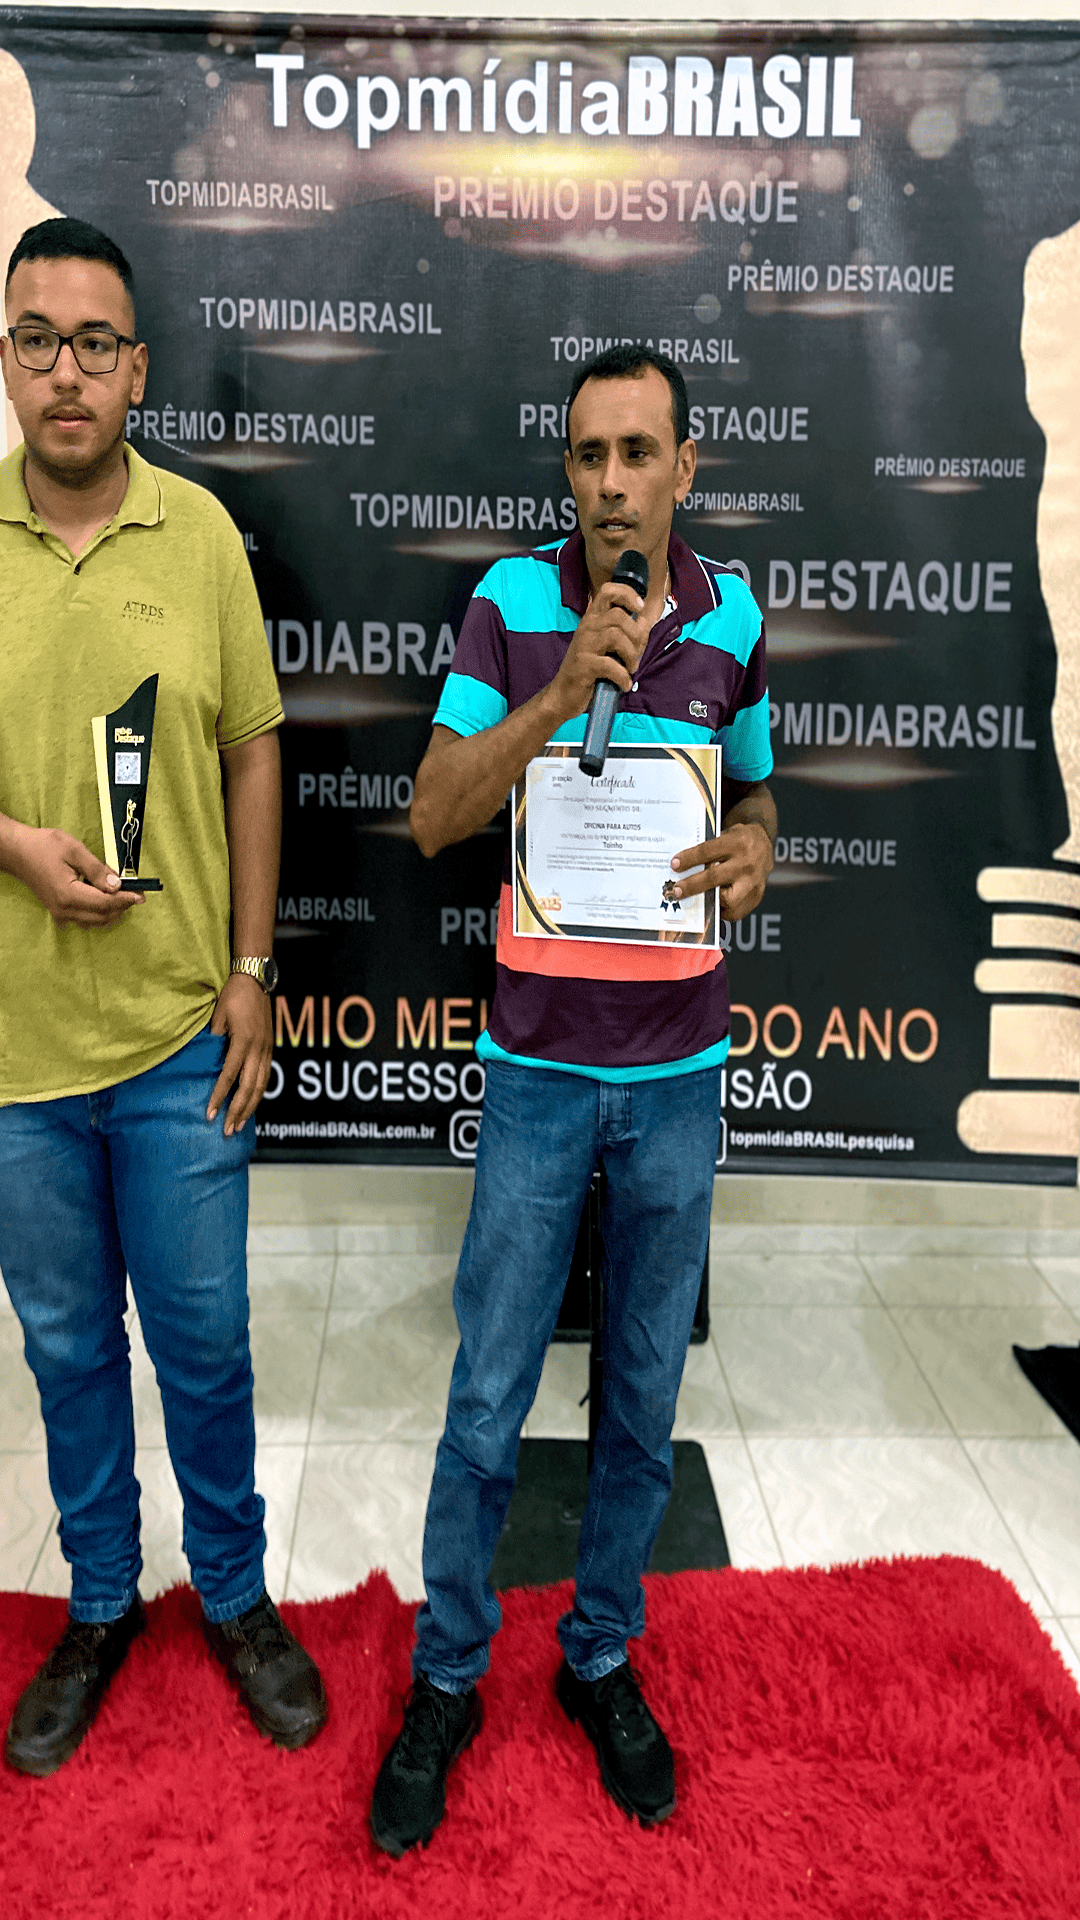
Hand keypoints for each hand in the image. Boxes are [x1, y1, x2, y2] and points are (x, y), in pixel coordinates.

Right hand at [6, 824, 140, 926]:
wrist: (17, 852)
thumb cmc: (43, 846)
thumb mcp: (74, 850)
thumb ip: (97, 869)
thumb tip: (117, 885)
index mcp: (68, 895)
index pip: (105, 904)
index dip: (126, 899)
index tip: (141, 894)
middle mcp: (65, 910)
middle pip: (103, 916)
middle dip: (122, 906)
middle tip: (135, 892)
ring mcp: (60, 914)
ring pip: (95, 921)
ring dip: (111, 910)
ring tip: (120, 893)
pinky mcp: (58, 912)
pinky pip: (84, 919)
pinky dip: (98, 912)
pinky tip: (101, 896)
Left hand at [207, 973, 273, 1135]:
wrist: (256, 978)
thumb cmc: (234, 994)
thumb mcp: (218, 1014)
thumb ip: (214, 1038)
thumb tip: (207, 1060)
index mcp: (243, 1041)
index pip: (229, 1076)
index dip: (219, 1097)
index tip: (209, 1114)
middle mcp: (258, 1049)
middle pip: (249, 1088)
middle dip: (238, 1111)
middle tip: (227, 1130)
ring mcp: (267, 1049)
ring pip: (261, 1086)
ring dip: (250, 1108)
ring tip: (239, 1125)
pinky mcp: (270, 1048)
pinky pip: (265, 1077)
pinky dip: (258, 1094)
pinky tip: (251, 1105)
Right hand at [549, 580, 646, 724]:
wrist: (564, 694)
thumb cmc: (589, 670)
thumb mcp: (607, 648)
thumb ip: (626, 633)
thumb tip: (645, 620)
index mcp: (593, 619)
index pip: (607, 591)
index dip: (627, 594)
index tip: (639, 607)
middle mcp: (587, 627)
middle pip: (618, 616)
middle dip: (636, 636)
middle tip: (637, 655)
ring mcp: (583, 644)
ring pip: (616, 636)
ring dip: (631, 655)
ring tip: (630, 669)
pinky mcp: (583, 664)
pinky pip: (610, 664)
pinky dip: (622, 676)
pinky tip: (624, 684)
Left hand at [669, 821, 773, 920]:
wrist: (764, 846)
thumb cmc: (739, 841)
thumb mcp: (725, 835)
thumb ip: (709, 849)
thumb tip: (683, 866)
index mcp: (737, 843)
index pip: (707, 852)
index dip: (689, 859)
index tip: (674, 865)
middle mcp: (746, 864)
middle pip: (714, 878)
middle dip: (692, 886)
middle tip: (677, 891)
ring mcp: (753, 882)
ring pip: (727, 900)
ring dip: (709, 902)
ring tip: (698, 900)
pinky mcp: (756, 896)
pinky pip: (736, 911)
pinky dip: (722, 910)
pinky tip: (714, 904)